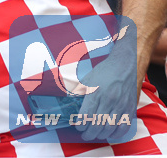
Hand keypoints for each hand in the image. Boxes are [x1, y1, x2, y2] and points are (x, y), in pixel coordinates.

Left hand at [74, 25, 136, 141]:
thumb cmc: (104, 71)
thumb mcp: (87, 79)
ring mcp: (121, 105)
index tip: (78, 126)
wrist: (125, 65)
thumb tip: (68, 101)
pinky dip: (117, 133)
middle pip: (98, 124)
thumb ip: (79, 91)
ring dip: (101, 134)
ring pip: (110, 127)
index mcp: (96, 93)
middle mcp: (109, 101)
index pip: (87, 115)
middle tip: (85, 135)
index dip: (81, 124)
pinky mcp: (130, 108)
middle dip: (89, 133)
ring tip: (95, 135)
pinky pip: (125, 126)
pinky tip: (110, 134)